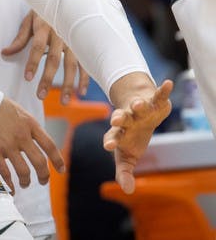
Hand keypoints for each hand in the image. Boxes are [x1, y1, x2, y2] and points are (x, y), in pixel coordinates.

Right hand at [0, 97, 64, 192]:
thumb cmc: (3, 108)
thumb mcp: (23, 114)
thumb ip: (32, 129)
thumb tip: (40, 147)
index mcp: (31, 125)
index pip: (50, 146)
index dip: (58, 160)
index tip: (61, 170)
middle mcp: (22, 135)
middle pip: (39, 162)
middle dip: (44, 175)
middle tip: (43, 181)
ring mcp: (8, 143)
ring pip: (23, 170)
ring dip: (26, 181)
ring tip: (25, 183)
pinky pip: (3, 170)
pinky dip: (8, 182)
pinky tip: (11, 188)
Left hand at [1, 12, 88, 101]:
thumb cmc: (43, 11)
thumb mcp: (28, 21)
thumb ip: (19, 38)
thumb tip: (5, 53)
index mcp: (45, 27)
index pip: (37, 47)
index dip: (33, 62)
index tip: (28, 78)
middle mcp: (61, 34)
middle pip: (54, 59)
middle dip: (48, 79)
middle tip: (41, 95)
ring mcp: (75, 40)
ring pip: (73, 64)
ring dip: (69, 84)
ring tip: (64, 102)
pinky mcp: (84, 45)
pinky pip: (86, 63)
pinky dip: (85, 78)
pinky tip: (81, 92)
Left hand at [104, 77, 173, 193]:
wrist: (138, 113)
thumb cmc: (131, 137)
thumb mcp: (127, 156)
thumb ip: (124, 172)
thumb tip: (128, 191)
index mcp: (120, 133)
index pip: (113, 137)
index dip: (111, 140)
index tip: (108, 145)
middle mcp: (128, 119)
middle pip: (122, 118)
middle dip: (119, 118)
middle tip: (115, 118)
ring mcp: (140, 109)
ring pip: (138, 106)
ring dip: (138, 105)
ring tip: (138, 103)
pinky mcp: (154, 101)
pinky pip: (158, 95)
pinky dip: (162, 90)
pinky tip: (167, 83)